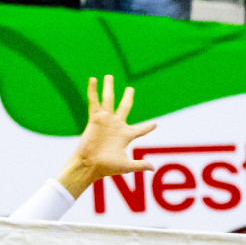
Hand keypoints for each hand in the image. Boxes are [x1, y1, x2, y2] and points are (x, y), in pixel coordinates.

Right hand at [58, 76, 157, 197]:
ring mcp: (105, 120)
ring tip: (109, 76)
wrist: (90, 165)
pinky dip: (93, 91)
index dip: (147, 127)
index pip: (140, 129)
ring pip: (108, 100)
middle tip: (131, 89)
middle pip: (124, 107)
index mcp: (126, 135)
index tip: (155, 124)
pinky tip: (93, 79)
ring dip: (108, 88)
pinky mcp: (95, 118)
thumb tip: (153, 168)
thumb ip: (140, 165)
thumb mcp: (127, 165)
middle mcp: (116, 125)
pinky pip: (94, 102)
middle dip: (128, 98)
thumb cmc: (108, 167)